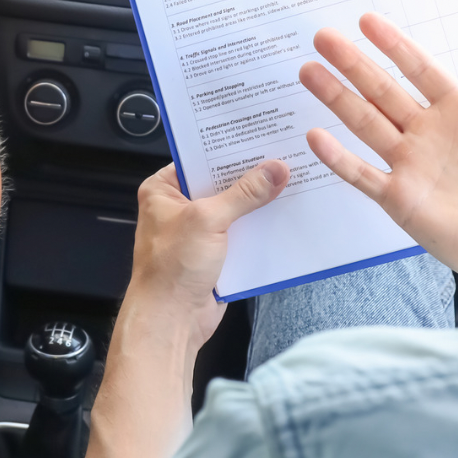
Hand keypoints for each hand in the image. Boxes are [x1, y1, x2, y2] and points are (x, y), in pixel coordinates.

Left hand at [60, 158, 287, 457]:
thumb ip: (244, 193)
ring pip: (236, 209)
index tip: (261, 135)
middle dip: (251, 176)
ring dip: (259, 203)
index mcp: (163, 189)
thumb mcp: (208, 220)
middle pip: (222, 182)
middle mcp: (178, 207)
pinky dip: (261, 228)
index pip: (200, 157)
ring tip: (294, 184)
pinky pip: (243, 234)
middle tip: (285, 156)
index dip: (230, 148)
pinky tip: (286, 218)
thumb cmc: (170, 270)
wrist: (171, 322)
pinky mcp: (215, 253)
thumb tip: (274, 170)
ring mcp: (198, 231)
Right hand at [300, 12, 457, 324]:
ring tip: (310, 72)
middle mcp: (430, 136)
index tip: (367, 22)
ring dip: (337, 98)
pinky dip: (338, 157)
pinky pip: (363, 175)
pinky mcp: (401, 200)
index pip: (421, 70)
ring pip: (365, 123)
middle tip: (324, 38)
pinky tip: (316, 138)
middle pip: (383, 90)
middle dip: (352, 63)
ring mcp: (412, 166)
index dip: (395, 46)